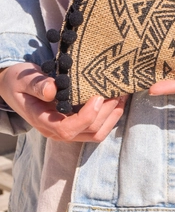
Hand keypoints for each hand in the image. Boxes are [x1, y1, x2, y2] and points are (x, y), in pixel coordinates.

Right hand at [0, 63, 126, 141]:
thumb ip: (36, 84)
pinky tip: (118, 99)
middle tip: (116, 91)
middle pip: (88, 131)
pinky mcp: (77, 123)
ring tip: (122, 94)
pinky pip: (98, 127)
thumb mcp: (23, 79)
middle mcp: (57, 130)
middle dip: (106, 112)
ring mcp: (68, 129)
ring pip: (97, 133)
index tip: (97, 96)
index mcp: (43, 121)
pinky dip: (111, 115)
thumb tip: (52, 89)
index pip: (67, 129)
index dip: (86, 116)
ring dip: (112, 115)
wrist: (15, 86)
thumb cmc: (19, 81)